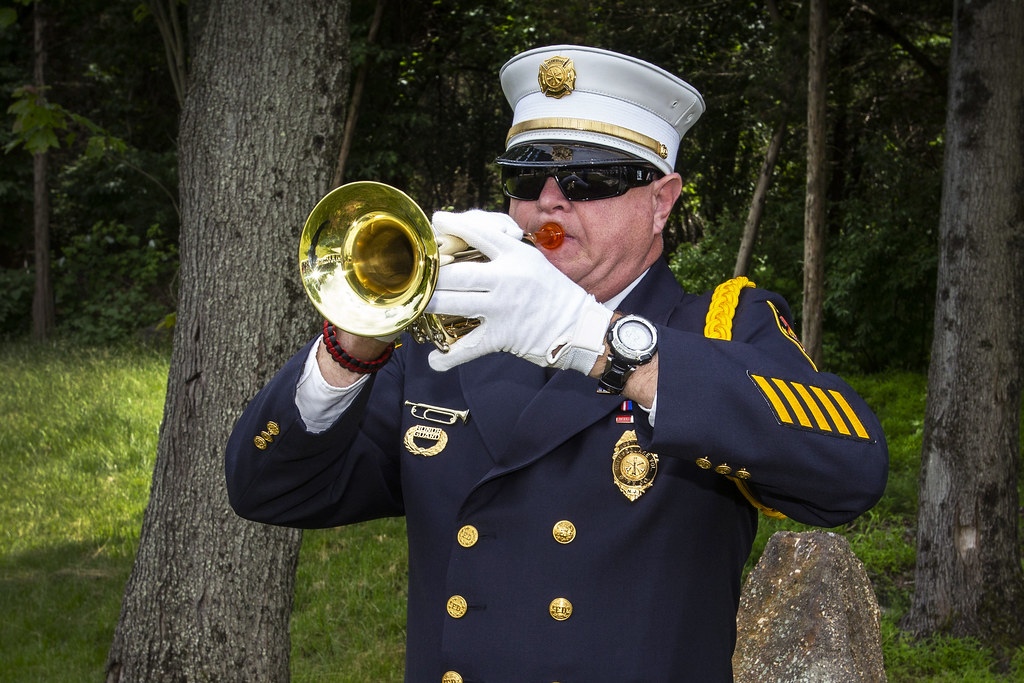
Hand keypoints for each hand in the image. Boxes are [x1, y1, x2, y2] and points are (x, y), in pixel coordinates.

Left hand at [425, 210, 611, 372]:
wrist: (579, 326)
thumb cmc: (553, 292)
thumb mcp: (532, 260)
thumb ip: (503, 249)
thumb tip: (469, 237)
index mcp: (516, 254)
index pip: (479, 232)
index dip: (453, 225)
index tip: (436, 221)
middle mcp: (507, 278)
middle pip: (456, 273)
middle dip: (430, 275)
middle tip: (414, 275)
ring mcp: (503, 308)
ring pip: (454, 304)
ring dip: (428, 305)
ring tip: (415, 305)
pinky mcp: (502, 335)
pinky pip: (468, 347)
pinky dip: (449, 357)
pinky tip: (435, 360)